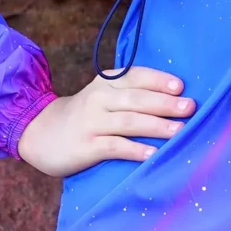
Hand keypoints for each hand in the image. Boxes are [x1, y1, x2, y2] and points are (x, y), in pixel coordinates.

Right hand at [16, 65, 193, 175]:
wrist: (40, 133)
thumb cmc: (85, 116)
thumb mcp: (102, 96)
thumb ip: (130, 93)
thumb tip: (175, 99)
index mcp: (106, 82)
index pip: (135, 76)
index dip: (158, 80)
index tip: (180, 87)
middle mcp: (99, 99)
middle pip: (136, 99)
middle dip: (165, 103)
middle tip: (190, 108)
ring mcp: (92, 122)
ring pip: (129, 121)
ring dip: (156, 126)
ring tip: (180, 131)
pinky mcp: (87, 146)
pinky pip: (115, 146)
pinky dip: (135, 149)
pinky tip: (153, 153)